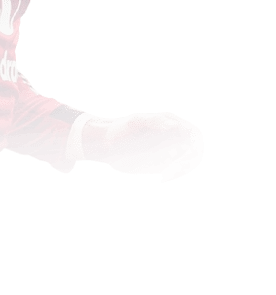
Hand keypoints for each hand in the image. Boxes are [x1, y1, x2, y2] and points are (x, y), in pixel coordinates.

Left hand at [82, 112, 203, 182]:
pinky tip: (163, 178)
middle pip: (196, 149)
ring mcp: (168, 148)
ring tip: (165, 175)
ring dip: (184, 170)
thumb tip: (172, 124)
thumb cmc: (117, 132)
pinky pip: (179, 169)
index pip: (194, 133)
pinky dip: (177, 175)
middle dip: (191, 162)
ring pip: (190, 160)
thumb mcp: (133, 126)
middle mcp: (171, 135)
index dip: (197, 147)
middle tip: (171, 171)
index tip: (184, 160)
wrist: (104, 145)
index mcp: (167, 122)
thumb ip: (153, 123)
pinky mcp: (163, 161)